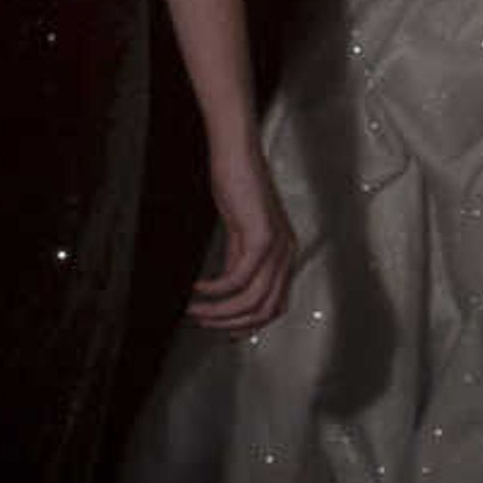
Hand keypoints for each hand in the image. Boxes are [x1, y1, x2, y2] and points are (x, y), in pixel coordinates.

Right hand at [185, 132, 295, 333]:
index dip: (249, 325)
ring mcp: (278, 247)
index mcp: (286, 254)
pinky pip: (237, 278)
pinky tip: (196, 288)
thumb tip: (228, 292)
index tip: (223, 331)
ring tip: (194, 312)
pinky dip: (214, 290)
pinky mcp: (262, 237)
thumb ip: (239, 259)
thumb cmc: (236, 185)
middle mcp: (287, 254)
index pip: (275, 306)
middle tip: (203, 323)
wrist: (236, 151)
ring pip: (252, 301)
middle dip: (232, 324)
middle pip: (265, 311)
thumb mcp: (240, 230)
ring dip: (220, 312)